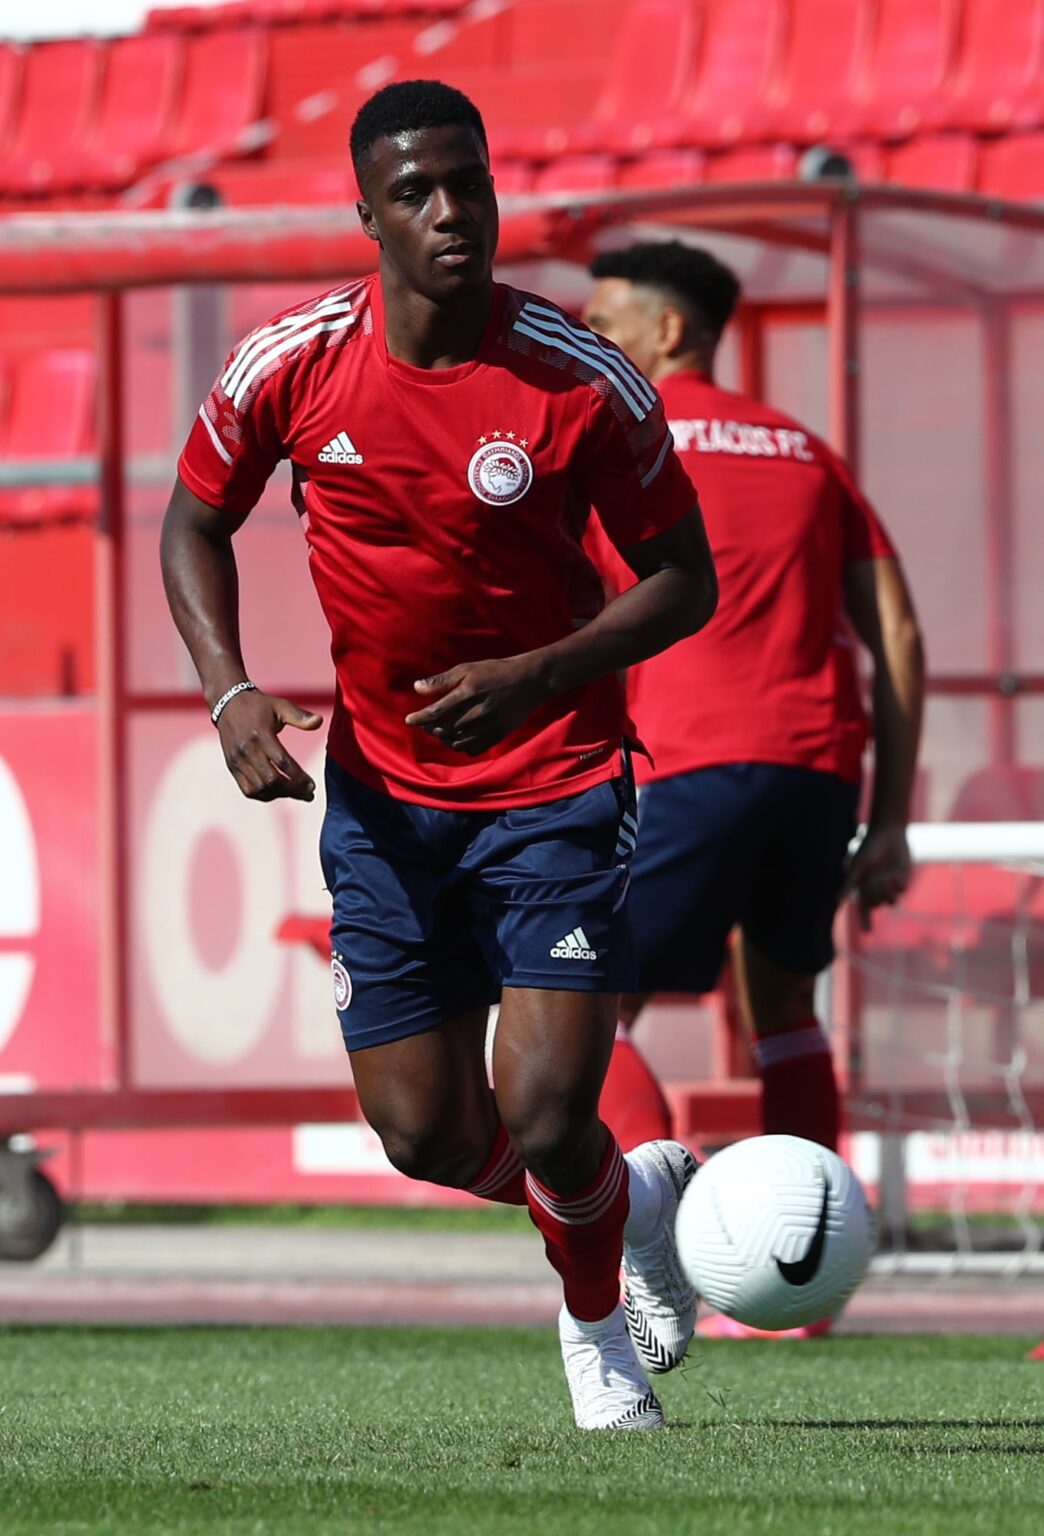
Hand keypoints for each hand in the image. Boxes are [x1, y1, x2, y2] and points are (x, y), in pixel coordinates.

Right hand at [216, 689, 322, 800]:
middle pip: (271, 780)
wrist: (228, 704)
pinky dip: (264, 795)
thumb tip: (319, 721)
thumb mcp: (280, 706)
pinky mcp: (232, 767)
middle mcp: (247, 750)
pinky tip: (278, 792)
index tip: (312, 786)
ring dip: (280, 794)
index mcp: (261, 735)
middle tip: (308, 795)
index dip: (299, 777)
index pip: (282, 763)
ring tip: (296, 793)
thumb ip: (300, 716)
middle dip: (293, 790)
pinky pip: (248, 789)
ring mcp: (237, 760)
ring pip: (260, 788)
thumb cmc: (259, 706)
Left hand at [405, 655, 547, 754]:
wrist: (529, 681)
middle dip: (430, 728)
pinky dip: (461, 746)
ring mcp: (490, 726)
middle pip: (445, 729)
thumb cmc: (495, 672)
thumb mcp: (467, 669)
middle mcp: (479, 711)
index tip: (409, 720)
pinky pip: (473, 749)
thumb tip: (417, 688)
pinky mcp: (498, 735)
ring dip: (444, 738)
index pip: (437, 711)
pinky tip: (457, 738)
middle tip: (425, 724)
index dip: (420, 718)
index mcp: (469, 692)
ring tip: (440, 730)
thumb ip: (442, 680)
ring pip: (458, 741)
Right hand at [841, 823, 911, 931]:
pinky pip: (901, 891)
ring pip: (891, 901)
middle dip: (876, 896)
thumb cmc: (869, 847)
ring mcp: (890, 884)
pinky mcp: (903, 878)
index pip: (864, 908)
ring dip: (887, 892)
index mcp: (864, 885)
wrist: (888, 833)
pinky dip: (896, 884)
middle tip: (875, 881)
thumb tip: (837, 900)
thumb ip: (849, 884)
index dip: (865, 921)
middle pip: (878, 904)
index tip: (867, 933)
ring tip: (885, 877)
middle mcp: (877, 887)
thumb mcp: (857, 866)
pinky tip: (895, 872)